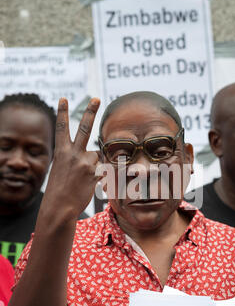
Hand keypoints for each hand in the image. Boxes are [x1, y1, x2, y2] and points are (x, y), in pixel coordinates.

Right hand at [44, 97, 100, 218]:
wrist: (60, 207)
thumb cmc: (60, 189)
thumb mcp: (62, 168)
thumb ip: (76, 157)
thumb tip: (97, 152)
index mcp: (61, 152)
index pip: (62, 128)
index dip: (63, 112)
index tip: (64, 99)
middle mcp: (73, 154)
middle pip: (84, 128)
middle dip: (90, 111)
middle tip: (96, 98)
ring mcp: (84, 163)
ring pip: (98, 156)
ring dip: (94, 164)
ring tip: (82, 178)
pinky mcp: (95, 173)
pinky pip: (103, 169)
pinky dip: (99, 175)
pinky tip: (89, 184)